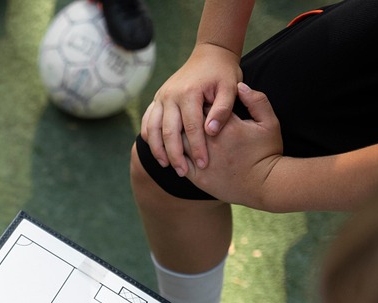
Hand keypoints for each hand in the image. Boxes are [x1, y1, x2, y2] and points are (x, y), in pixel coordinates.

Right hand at [141, 43, 241, 177]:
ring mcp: (161, 97)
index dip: (197, 148)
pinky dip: (149, 138)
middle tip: (183, 173)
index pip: (191, 127)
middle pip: (168, 131)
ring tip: (167, 165)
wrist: (210, 54)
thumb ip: (223, 109)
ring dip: (158, 149)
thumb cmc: (223, 74)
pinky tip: (158, 151)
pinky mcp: (157, 99)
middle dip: (175, 155)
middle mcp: (170, 95)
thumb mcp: (230, 87)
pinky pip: (147, 121)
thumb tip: (211, 131)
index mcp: (189, 92)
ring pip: (152, 128)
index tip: (204, 165)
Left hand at [185, 82, 284, 207]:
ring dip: (177, 135)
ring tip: (177, 129)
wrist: (265, 185)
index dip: (201, 102)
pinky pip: (179, 162)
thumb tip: (239, 86)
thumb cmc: (268, 152)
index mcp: (226, 126)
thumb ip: (257, 101)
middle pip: (187, 123)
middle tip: (185, 114)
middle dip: (185, 117)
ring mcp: (202, 160)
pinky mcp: (198, 177)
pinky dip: (175, 154)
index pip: (204, 106)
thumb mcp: (270, 123)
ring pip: (180, 143)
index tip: (202, 101)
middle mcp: (211, 142)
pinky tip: (175, 149)